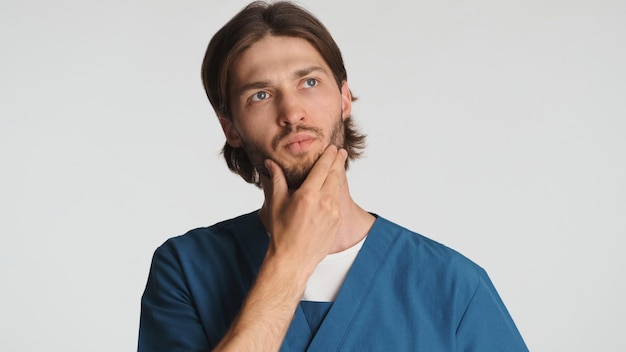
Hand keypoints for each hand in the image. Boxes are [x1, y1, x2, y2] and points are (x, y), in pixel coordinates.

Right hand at [264, 145, 348, 273]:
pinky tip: (334, 189)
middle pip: (335, 175)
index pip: (323, 168)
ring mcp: (333, 212)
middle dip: (338, 161)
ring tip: (339, 166)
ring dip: (339, 175)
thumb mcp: (277, 203)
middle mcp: (324, 201)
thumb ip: (277, 180)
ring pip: (338, 188)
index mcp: (308, 195)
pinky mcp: (338, 221)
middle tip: (341, 152)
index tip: (333, 148)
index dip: (329, 156)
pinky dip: (337, 192)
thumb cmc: (282, 232)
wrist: (293, 259)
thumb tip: (271, 162)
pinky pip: (338, 202)